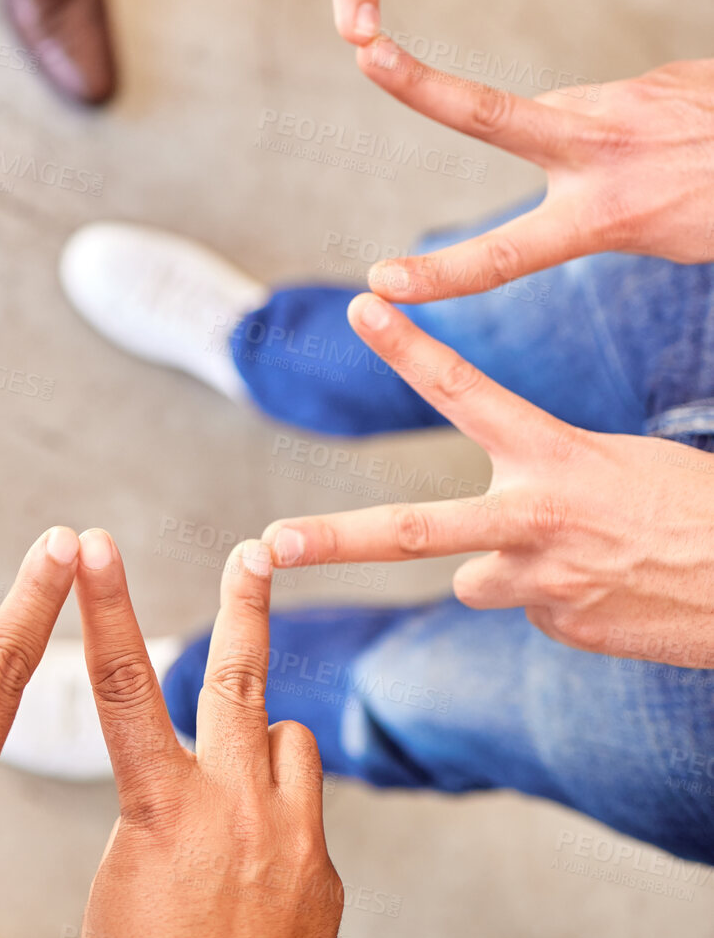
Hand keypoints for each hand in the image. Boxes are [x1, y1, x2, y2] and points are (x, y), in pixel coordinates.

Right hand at [75, 529, 339, 937]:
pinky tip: (253, 877)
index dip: (106, 604)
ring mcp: (290, 835)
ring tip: (232, 795)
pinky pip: (302, 804)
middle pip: (237, 677)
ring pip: (286, 737)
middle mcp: (233, 807)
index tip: (94, 543)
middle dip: (243, 604)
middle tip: (255, 549)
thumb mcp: (118, 882)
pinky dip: (279, 812)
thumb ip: (154, 808)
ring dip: (259, 743)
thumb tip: (188, 774)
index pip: (122, 683)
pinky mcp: (325, 868)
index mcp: (160, 810)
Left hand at [265, 295, 713, 667]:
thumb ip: (537, 497)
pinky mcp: (558, 629)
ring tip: (590, 555)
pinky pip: (533, 605)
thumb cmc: (696, 509)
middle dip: (331, 540)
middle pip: (411, 532)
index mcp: (557, 457)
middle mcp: (536, 521)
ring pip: (480, 576)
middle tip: (265, 544)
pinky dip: (559, 596)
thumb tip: (481, 568)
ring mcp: (542, 586)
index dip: (409, 349)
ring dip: (512, 568)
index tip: (361, 308)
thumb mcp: (618, 467)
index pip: (466, 392)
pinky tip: (615, 588)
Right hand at [359, 39, 713, 299]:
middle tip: (367, 49)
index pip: (505, 255)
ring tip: (667, 169)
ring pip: (572, 120)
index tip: (382, 281)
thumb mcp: (679, 238)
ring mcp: (629, 102)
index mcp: (609, 213)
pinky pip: (623, 109)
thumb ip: (612, 199)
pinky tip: (687, 141)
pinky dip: (638, 131)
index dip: (440, 275)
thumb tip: (575, 144)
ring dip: (594, 145)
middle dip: (420, 83)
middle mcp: (604, 150)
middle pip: (489, 114)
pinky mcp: (657, 76)